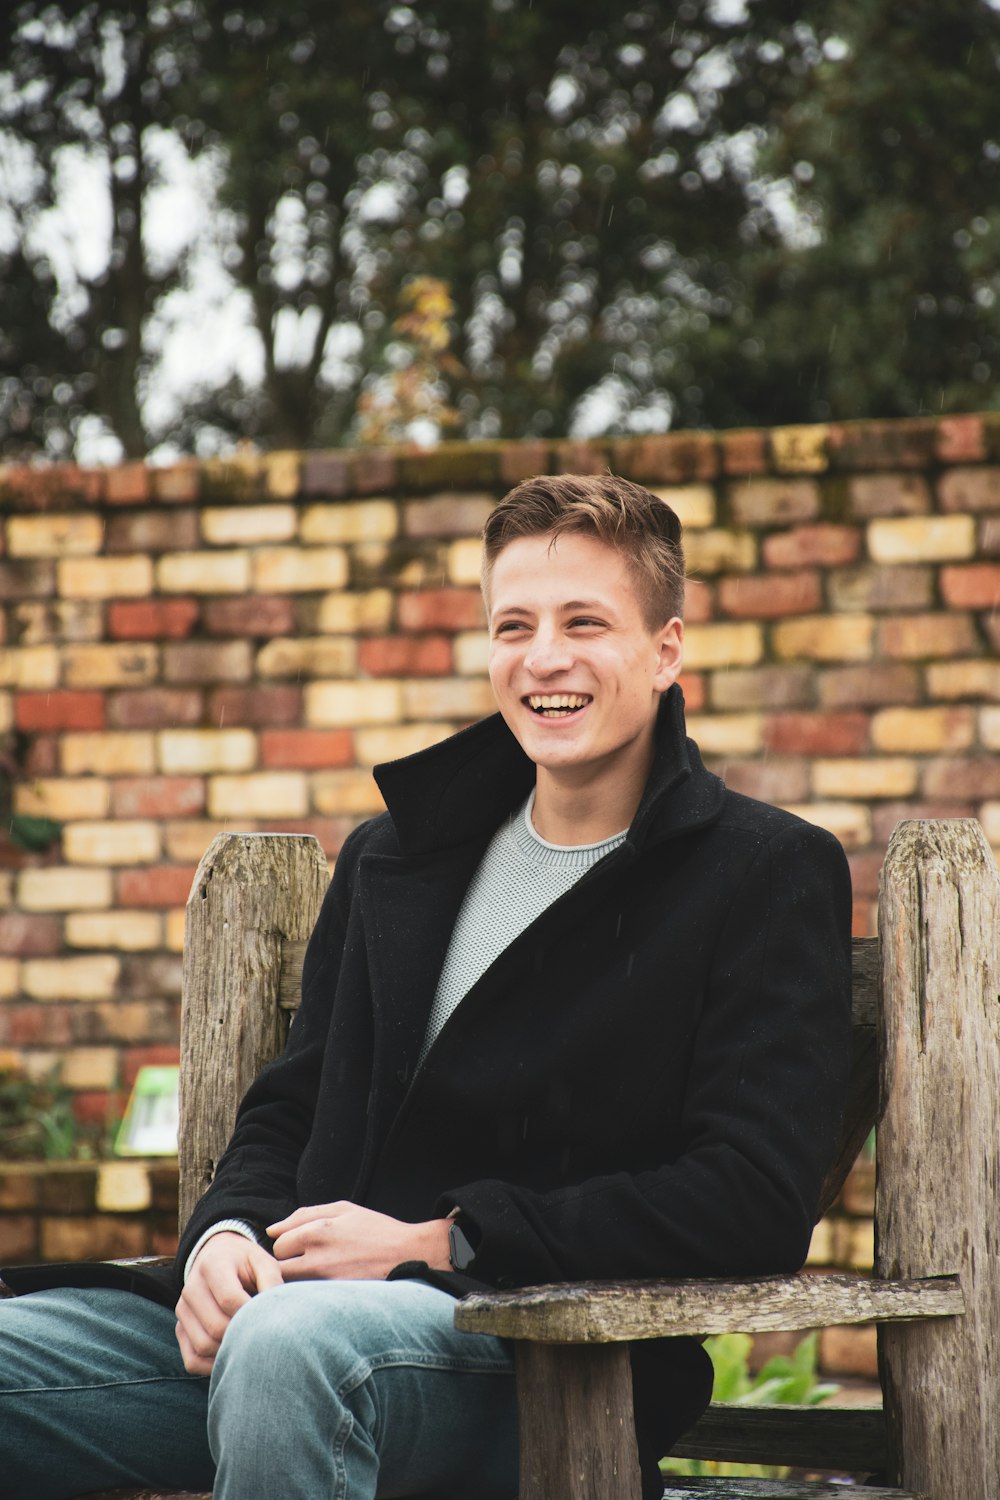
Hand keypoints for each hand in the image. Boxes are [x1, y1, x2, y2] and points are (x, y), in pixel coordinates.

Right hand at [175, 1231, 282, 1374]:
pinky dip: (213, 1366)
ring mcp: (182, 1311)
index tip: (270, 1318)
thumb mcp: (262, 1262)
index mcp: (212, 1265)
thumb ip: (272, 1282)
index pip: (230, 1300)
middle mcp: (191, 1288)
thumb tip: (277, 1313)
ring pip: (204, 1346)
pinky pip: (192, 1361)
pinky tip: (232, 1353)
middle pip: (216, 1327)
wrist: (219, 1257)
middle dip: (242, 1335)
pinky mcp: (179, 1329)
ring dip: (229, 1351)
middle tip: (262, 1334)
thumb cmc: (246, 1263)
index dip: (252, 1314)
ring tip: (249, 1342)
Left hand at [268, 1201, 451, 1281]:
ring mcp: (325, 1282)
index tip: (299, 1247)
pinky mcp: (335, 1300)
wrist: (408, 1255)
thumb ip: (304, 1215)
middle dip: (286, 1264)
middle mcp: (317, 1257)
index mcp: (317, 1230)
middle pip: (278, 1267)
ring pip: (290, 1286)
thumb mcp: (343, 1209)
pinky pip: (307, 1299)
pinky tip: (324, 1288)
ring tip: (314, 1276)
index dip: (287, 1244)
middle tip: (305, 1262)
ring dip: (295, 1281)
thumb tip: (271, 1229)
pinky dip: (309, 1295)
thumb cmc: (374, 1229)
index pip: (278, 1243)